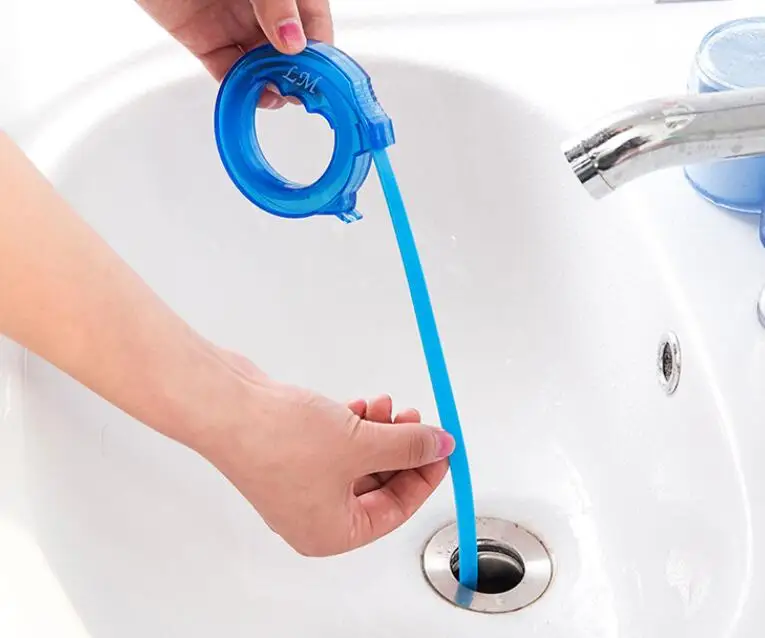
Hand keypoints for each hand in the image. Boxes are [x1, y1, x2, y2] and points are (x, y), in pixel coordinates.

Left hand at [136, 0, 332, 107]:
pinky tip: (251, 93)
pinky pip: (226, 70)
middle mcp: (263, 7)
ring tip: (275, 93)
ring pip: (260, 64)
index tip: (321, 74)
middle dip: (296, 73)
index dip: (319, 50)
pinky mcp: (203, 39)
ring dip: (270, 84)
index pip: (313, 23)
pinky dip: (240, 86)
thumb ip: (278, 4)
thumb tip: (295, 43)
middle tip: (297, 89)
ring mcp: (234, 23)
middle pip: (288, 50)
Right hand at [195, 351, 454, 555]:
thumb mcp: (362, 444)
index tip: (441, 450)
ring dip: (380, 432)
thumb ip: (408, 446)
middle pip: (377, 484)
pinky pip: (338, 444)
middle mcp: (313, 514)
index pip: (395, 511)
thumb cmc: (275, 440)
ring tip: (389, 405)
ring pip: (358, 460)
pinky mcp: (291, 452)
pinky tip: (363, 406)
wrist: (225, 405)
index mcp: (330, 533)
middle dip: (401, 448)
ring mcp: (300, 482)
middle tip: (419, 423)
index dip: (424, 476)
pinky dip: (355, 426)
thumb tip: (438, 445)